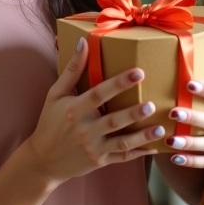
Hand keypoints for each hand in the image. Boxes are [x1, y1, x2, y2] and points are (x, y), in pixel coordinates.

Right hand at [25, 38, 163, 184]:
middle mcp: (85, 130)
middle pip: (113, 121)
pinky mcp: (100, 161)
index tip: (138, 72)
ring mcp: (94, 148)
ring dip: (142, 136)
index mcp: (74, 110)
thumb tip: (84, 43)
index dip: (118, 83)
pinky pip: (122, 158)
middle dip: (133, 113)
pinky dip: (139, 153)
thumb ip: (72, 70)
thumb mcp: (55, 95)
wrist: (43, 161)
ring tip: (160, 128)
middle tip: (151, 105)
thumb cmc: (49, 123)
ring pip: (122, 143)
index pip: (99, 94)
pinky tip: (155, 146)